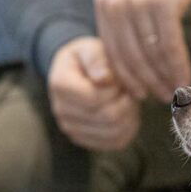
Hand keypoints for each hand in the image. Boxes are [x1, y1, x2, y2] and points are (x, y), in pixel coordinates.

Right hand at [48, 36, 140, 150]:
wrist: (77, 74)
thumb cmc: (87, 58)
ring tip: (128, 99)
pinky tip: (128, 112)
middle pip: (107, 117)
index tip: (119, 78)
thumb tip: (104, 78)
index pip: (94, 97)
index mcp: (60, 85)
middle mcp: (61, 111)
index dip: (115, 89)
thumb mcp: (90, 48)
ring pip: (114, 133)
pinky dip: (129, 128)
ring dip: (130, 115)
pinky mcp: (85, 141)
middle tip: (128, 89)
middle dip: (126, 102)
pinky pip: (116, 142)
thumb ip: (96, 58)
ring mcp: (72, 129)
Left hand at [94, 0, 190, 101]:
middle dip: (146, 84)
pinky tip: (186, 77)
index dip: (127, 80)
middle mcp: (116, 5)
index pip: (112, 54)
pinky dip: (178, 66)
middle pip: (130, 59)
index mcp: (104, 5)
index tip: (141, 96)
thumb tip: (129, 68)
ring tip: (175, 92)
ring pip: (150, 56)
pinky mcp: (163, 4)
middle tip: (161, 99)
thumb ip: (124, 25)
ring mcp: (138, 4)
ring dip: (164, 79)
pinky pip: (169, 47)